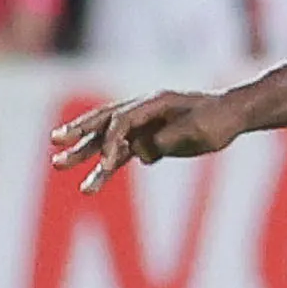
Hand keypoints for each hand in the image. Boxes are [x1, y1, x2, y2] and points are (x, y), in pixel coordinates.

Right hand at [48, 90, 244, 192]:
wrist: (232, 116)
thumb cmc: (218, 119)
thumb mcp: (199, 130)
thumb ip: (169, 139)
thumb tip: (142, 152)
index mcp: (155, 103)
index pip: (123, 120)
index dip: (111, 140)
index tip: (105, 163)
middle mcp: (143, 111)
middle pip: (103, 121)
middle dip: (78, 132)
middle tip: (54, 141)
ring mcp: (143, 125)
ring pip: (106, 139)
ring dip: (83, 152)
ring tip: (57, 164)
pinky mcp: (147, 140)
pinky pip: (121, 154)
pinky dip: (106, 168)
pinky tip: (92, 184)